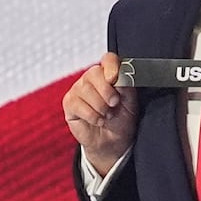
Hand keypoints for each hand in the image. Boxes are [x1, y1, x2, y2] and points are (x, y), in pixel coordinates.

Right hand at [63, 54, 138, 173]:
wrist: (113, 141)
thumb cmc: (122, 119)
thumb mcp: (130, 101)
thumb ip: (125, 85)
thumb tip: (119, 74)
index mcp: (109, 73)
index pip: (108, 59)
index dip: (111, 66)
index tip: (115, 79)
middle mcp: (92, 78)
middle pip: (94, 73)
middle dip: (107, 92)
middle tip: (114, 104)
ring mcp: (78, 89)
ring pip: (86, 90)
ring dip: (101, 107)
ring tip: (107, 115)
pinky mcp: (69, 103)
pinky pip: (78, 105)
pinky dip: (92, 116)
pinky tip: (98, 120)